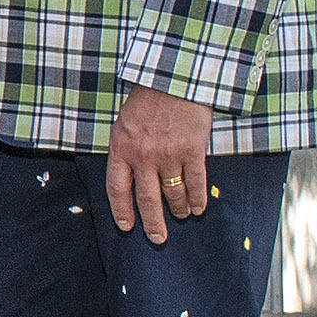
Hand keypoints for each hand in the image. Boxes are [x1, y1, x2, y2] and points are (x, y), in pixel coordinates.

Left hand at [106, 83, 214, 244]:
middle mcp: (142, 156)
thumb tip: (130, 177)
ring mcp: (168, 154)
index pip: (117, 188)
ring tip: (182, 217)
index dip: (122, 211)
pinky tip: (199, 208)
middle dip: (153, 223)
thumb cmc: (147, 100)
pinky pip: (195, 182)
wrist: (172, 78)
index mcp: (121, 148)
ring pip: (173, 193)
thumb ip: (127, 150)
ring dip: (178, 209)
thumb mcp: (125, 124)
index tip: (127, 226)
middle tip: (157, 238)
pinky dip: (197, 198)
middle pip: (147, 199)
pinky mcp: (192, 150)